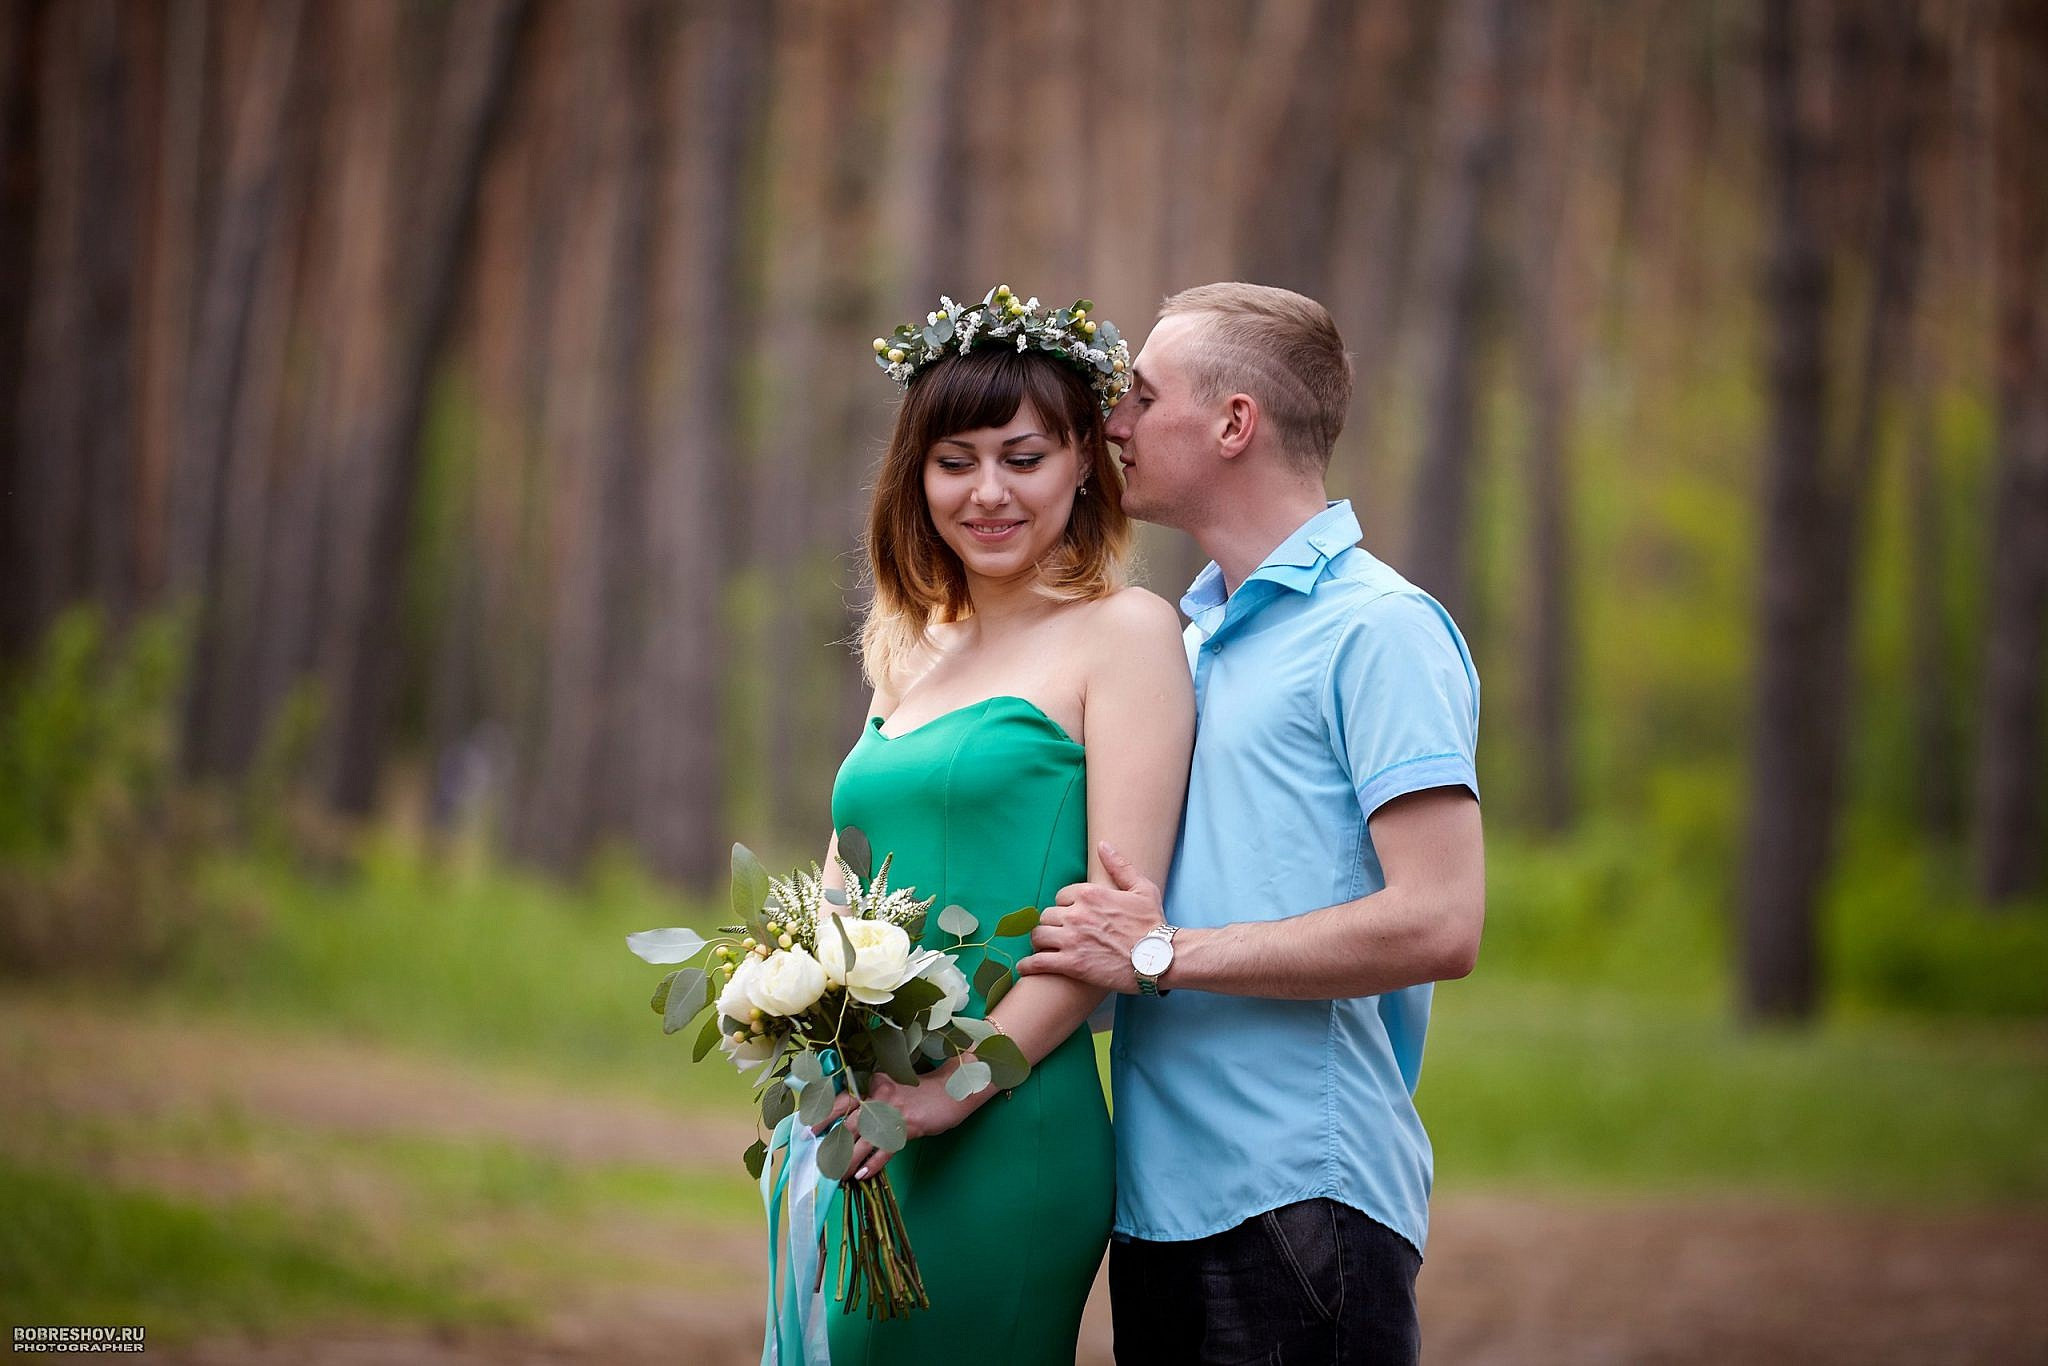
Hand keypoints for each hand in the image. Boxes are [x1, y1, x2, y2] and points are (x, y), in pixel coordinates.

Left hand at [810, 1068, 976, 1181]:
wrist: (954, 1090)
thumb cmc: (922, 1092)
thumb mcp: (894, 1089)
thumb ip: (874, 1100)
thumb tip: (851, 1121)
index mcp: (874, 1084)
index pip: (843, 1097)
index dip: (823, 1112)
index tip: (807, 1125)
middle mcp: (880, 1095)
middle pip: (846, 1115)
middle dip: (826, 1133)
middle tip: (812, 1148)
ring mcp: (894, 1111)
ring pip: (862, 1137)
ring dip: (847, 1159)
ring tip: (836, 1175)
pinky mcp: (909, 1127)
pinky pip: (885, 1150)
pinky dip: (872, 1165)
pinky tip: (862, 1176)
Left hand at [1018, 841, 1165, 992]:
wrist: (1160, 958)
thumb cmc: (1153, 924)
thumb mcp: (1142, 888)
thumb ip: (1119, 865)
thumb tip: (1103, 845)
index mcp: (1090, 893)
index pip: (1060, 897)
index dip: (1065, 907)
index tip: (1071, 917)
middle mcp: (1076, 914)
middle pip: (1047, 916)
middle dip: (1051, 924)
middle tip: (1057, 934)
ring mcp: (1072, 939)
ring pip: (1039, 936)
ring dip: (1039, 942)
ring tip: (1043, 949)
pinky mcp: (1071, 964)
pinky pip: (1038, 962)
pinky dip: (1028, 965)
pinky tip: (1026, 967)